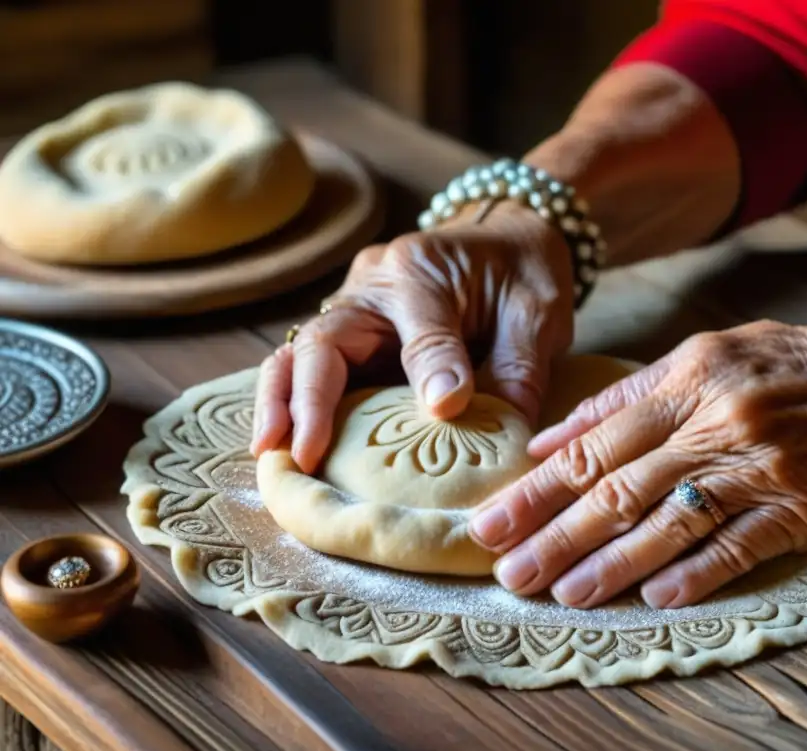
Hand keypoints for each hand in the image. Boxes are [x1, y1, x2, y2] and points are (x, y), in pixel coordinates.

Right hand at [251, 203, 574, 472]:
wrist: (508, 238)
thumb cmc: (522, 274)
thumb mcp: (535, 312)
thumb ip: (517, 367)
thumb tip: (495, 430)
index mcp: (421, 270)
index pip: (418, 328)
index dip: (428, 371)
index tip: (444, 411)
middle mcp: (373, 285)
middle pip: (324, 341)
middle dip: (307, 400)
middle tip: (302, 455)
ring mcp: (354, 310)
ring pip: (301, 354)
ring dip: (282, 403)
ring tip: (271, 453)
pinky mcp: (353, 336)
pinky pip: (312, 368)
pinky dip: (294, 402)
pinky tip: (285, 443)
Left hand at [469, 320, 806, 608]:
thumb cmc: (786, 365)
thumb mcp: (703, 355)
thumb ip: (624, 397)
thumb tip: (550, 437)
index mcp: (683, 384)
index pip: (592, 445)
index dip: (536, 489)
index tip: (490, 523)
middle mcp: (711, 426)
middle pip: (617, 490)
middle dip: (556, 535)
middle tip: (509, 573)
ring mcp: (754, 469)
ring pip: (668, 523)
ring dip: (612, 565)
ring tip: (564, 595)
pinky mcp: (796, 508)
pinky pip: (738, 545)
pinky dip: (695, 572)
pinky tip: (655, 599)